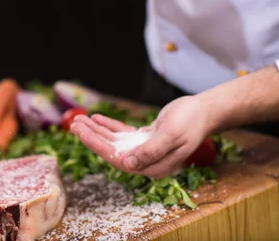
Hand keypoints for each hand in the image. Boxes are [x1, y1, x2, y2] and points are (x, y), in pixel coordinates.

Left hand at [70, 96, 212, 177]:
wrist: (204, 111)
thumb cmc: (190, 122)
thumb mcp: (171, 135)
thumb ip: (150, 151)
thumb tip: (128, 163)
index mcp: (153, 166)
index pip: (117, 159)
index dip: (96, 145)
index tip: (81, 132)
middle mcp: (146, 162)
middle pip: (112, 150)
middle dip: (91, 137)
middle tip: (74, 123)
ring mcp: (145, 150)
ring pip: (114, 141)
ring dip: (97, 131)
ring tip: (79, 120)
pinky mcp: (145, 139)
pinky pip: (122, 133)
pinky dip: (109, 126)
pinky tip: (96, 118)